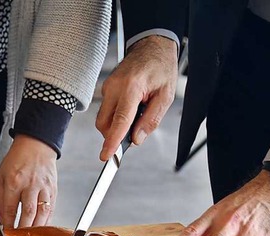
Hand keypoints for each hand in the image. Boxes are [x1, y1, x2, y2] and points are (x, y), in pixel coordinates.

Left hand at [0, 135, 57, 228]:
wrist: (36, 146)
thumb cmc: (16, 160)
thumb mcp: (0, 176)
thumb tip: (2, 218)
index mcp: (14, 181)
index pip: (10, 208)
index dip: (7, 223)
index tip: (5, 233)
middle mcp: (30, 184)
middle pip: (28, 213)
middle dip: (22, 229)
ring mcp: (44, 187)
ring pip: (42, 213)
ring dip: (36, 228)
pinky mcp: (53, 189)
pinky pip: (51, 209)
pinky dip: (46, 221)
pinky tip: (41, 228)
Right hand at [96, 35, 177, 160]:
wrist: (151, 46)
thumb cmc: (160, 68)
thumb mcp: (166, 95)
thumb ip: (151, 119)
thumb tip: (136, 139)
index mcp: (132, 87)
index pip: (120, 120)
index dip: (112, 141)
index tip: (106, 155)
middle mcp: (115, 87)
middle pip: (105, 124)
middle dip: (114, 135)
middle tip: (133, 133)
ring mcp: (107, 87)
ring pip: (103, 119)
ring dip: (116, 125)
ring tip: (136, 114)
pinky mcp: (105, 88)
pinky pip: (106, 110)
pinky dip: (116, 116)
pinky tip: (130, 107)